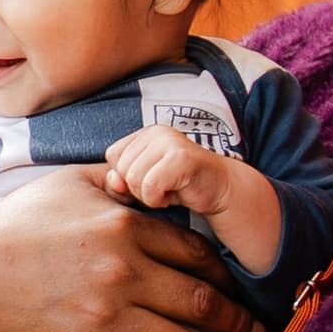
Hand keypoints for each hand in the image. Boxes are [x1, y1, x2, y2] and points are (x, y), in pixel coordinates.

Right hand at [0, 166, 266, 331]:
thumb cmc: (14, 225)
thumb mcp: (68, 183)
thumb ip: (116, 179)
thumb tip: (149, 172)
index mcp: (126, 226)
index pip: (198, 253)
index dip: (227, 273)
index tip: (242, 286)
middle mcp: (124, 273)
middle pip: (203, 302)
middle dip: (241, 320)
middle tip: (261, 331)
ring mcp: (106, 320)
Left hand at [101, 124, 232, 217]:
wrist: (220, 190)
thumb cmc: (180, 186)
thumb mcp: (144, 183)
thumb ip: (123, 180)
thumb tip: (112, 181)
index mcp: (146, 133)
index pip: (113, 156)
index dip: (124, 176)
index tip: (148, 181)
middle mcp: (156, 132)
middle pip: (121, 168)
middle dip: (136, 188)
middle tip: (160, 189)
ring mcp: (170, 142)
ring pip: (133, 178)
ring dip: (147, 196)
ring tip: (166, 191)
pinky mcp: (181, 157)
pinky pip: (150, 186)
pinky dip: (157, 199)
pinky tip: (172, 196)